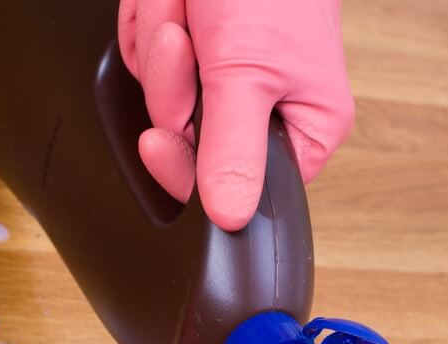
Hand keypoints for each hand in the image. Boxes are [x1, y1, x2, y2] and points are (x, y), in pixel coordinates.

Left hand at [118, 0, 354, 230]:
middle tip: (195, 42)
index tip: (166, 141)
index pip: (236, 186)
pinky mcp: (190, 48)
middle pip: (188, 141)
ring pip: (159, 97)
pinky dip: (150, 19)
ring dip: (160, 43)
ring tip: (194, 7)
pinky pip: (145, 57)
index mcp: (303, 128)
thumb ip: (234, 150)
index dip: (192, 167)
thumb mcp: (249, 71)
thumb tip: (231, 218)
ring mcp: (220, 78)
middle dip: (176, 85)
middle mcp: (262, 109)